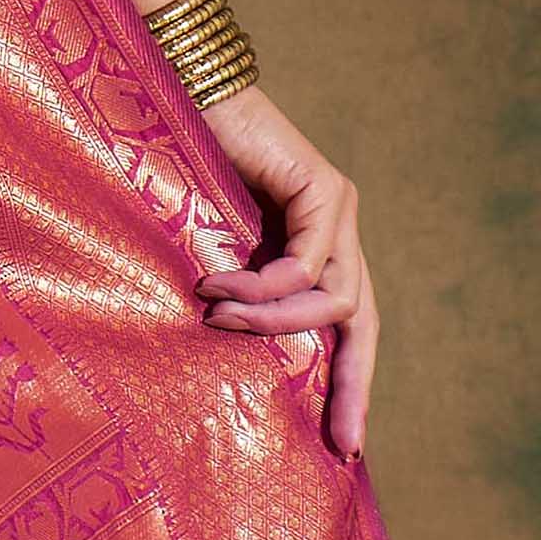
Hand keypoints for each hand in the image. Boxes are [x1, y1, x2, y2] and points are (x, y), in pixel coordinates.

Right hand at [190, 79, 375, 461]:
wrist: (179, 95)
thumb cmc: (181, 171)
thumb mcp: (214, 251)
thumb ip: (238, 293)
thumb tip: (229, 355)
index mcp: (316, 247)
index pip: (349, 327)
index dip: (351, 384)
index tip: (345, 444)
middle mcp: (339, 229)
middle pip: (361, 321)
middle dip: (353, 384)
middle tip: (337, 437)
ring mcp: (338, 207)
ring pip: (334, 298)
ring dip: (272, 320)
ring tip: (216, 315)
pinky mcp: (324, 189)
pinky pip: (309, 264)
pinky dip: (266, 286)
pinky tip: (221, 284)